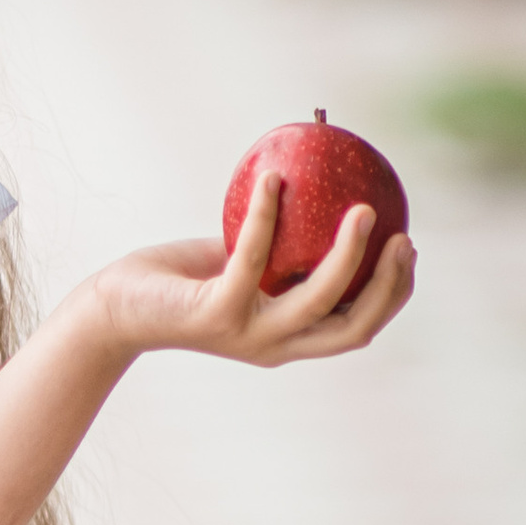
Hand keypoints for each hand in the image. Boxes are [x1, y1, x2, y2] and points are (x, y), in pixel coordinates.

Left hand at [94, 173, 416, 367]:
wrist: (116, 309)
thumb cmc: (180, 280)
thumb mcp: (241, 262)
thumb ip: (283, 245)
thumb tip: (328, 189)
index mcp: (289, 337)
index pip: (357, 326)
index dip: (393, 295)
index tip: (409, 248)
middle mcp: (275, 345)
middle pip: (354, 327)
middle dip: (389, 286)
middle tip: (403, 236)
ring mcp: (248, 333)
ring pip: (318, 300)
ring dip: (349, 254)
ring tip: (362, 209)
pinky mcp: (215, 314)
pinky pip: (251, 257)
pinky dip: (266, 215)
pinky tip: (274, 180)